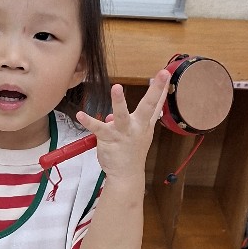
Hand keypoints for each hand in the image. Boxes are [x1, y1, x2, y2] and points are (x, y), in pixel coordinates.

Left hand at [76, 70, 169, 186]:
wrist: (126, 175)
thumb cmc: (132, 152)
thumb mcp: (139, 134)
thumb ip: (134, 119)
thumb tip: (119, 111)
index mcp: (145, 124)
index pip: (156, 103)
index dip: (162, 88)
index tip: (167, 73)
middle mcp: (137, 127)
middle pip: (148, 106)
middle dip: (155, 89)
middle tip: (162, 74)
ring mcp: (124, 133)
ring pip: (122, 116)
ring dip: (119, 102)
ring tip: (117, 88)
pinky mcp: (109, 138)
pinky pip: (97, 128)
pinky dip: (88, 121)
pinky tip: (80, 115)